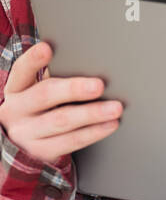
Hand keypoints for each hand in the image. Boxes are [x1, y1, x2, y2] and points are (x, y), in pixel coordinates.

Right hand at [0, 40, 123, 165]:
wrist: (24, 142)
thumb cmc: (40, 106)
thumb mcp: (37, 89)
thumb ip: (56, 76)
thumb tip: (90, 62)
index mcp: (16, 88)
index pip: (21, 71)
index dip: (33, 60)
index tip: (47, 48)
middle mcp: (16, 110)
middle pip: (44, 96)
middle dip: (73, 89)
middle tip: (99, 85)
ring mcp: (26, 133)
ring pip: (61, 121)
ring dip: (92, 113)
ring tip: (115, 108)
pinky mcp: (41, 151)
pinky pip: (71, 142)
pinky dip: (94, 132)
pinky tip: (110, 125)